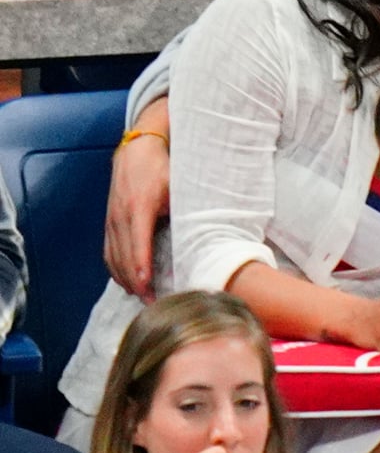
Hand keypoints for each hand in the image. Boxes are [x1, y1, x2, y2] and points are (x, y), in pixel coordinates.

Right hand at [103, 103, 169, 300]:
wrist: (137, 150)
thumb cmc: (161, 167)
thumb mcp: (175, 186)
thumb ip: (182, 210)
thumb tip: (198, 234)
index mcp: (139, 208)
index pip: (138, 245)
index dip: (141, 268)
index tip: (147, 286)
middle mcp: (121, 217)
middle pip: (123, 258)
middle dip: (135, 282)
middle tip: (150, 303)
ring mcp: (111, 220)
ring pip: (113, 258)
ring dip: (125, 279)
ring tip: (140, 297)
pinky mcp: (108, 222)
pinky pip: (108, 251)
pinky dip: (116, 269)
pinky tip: (127, 281)